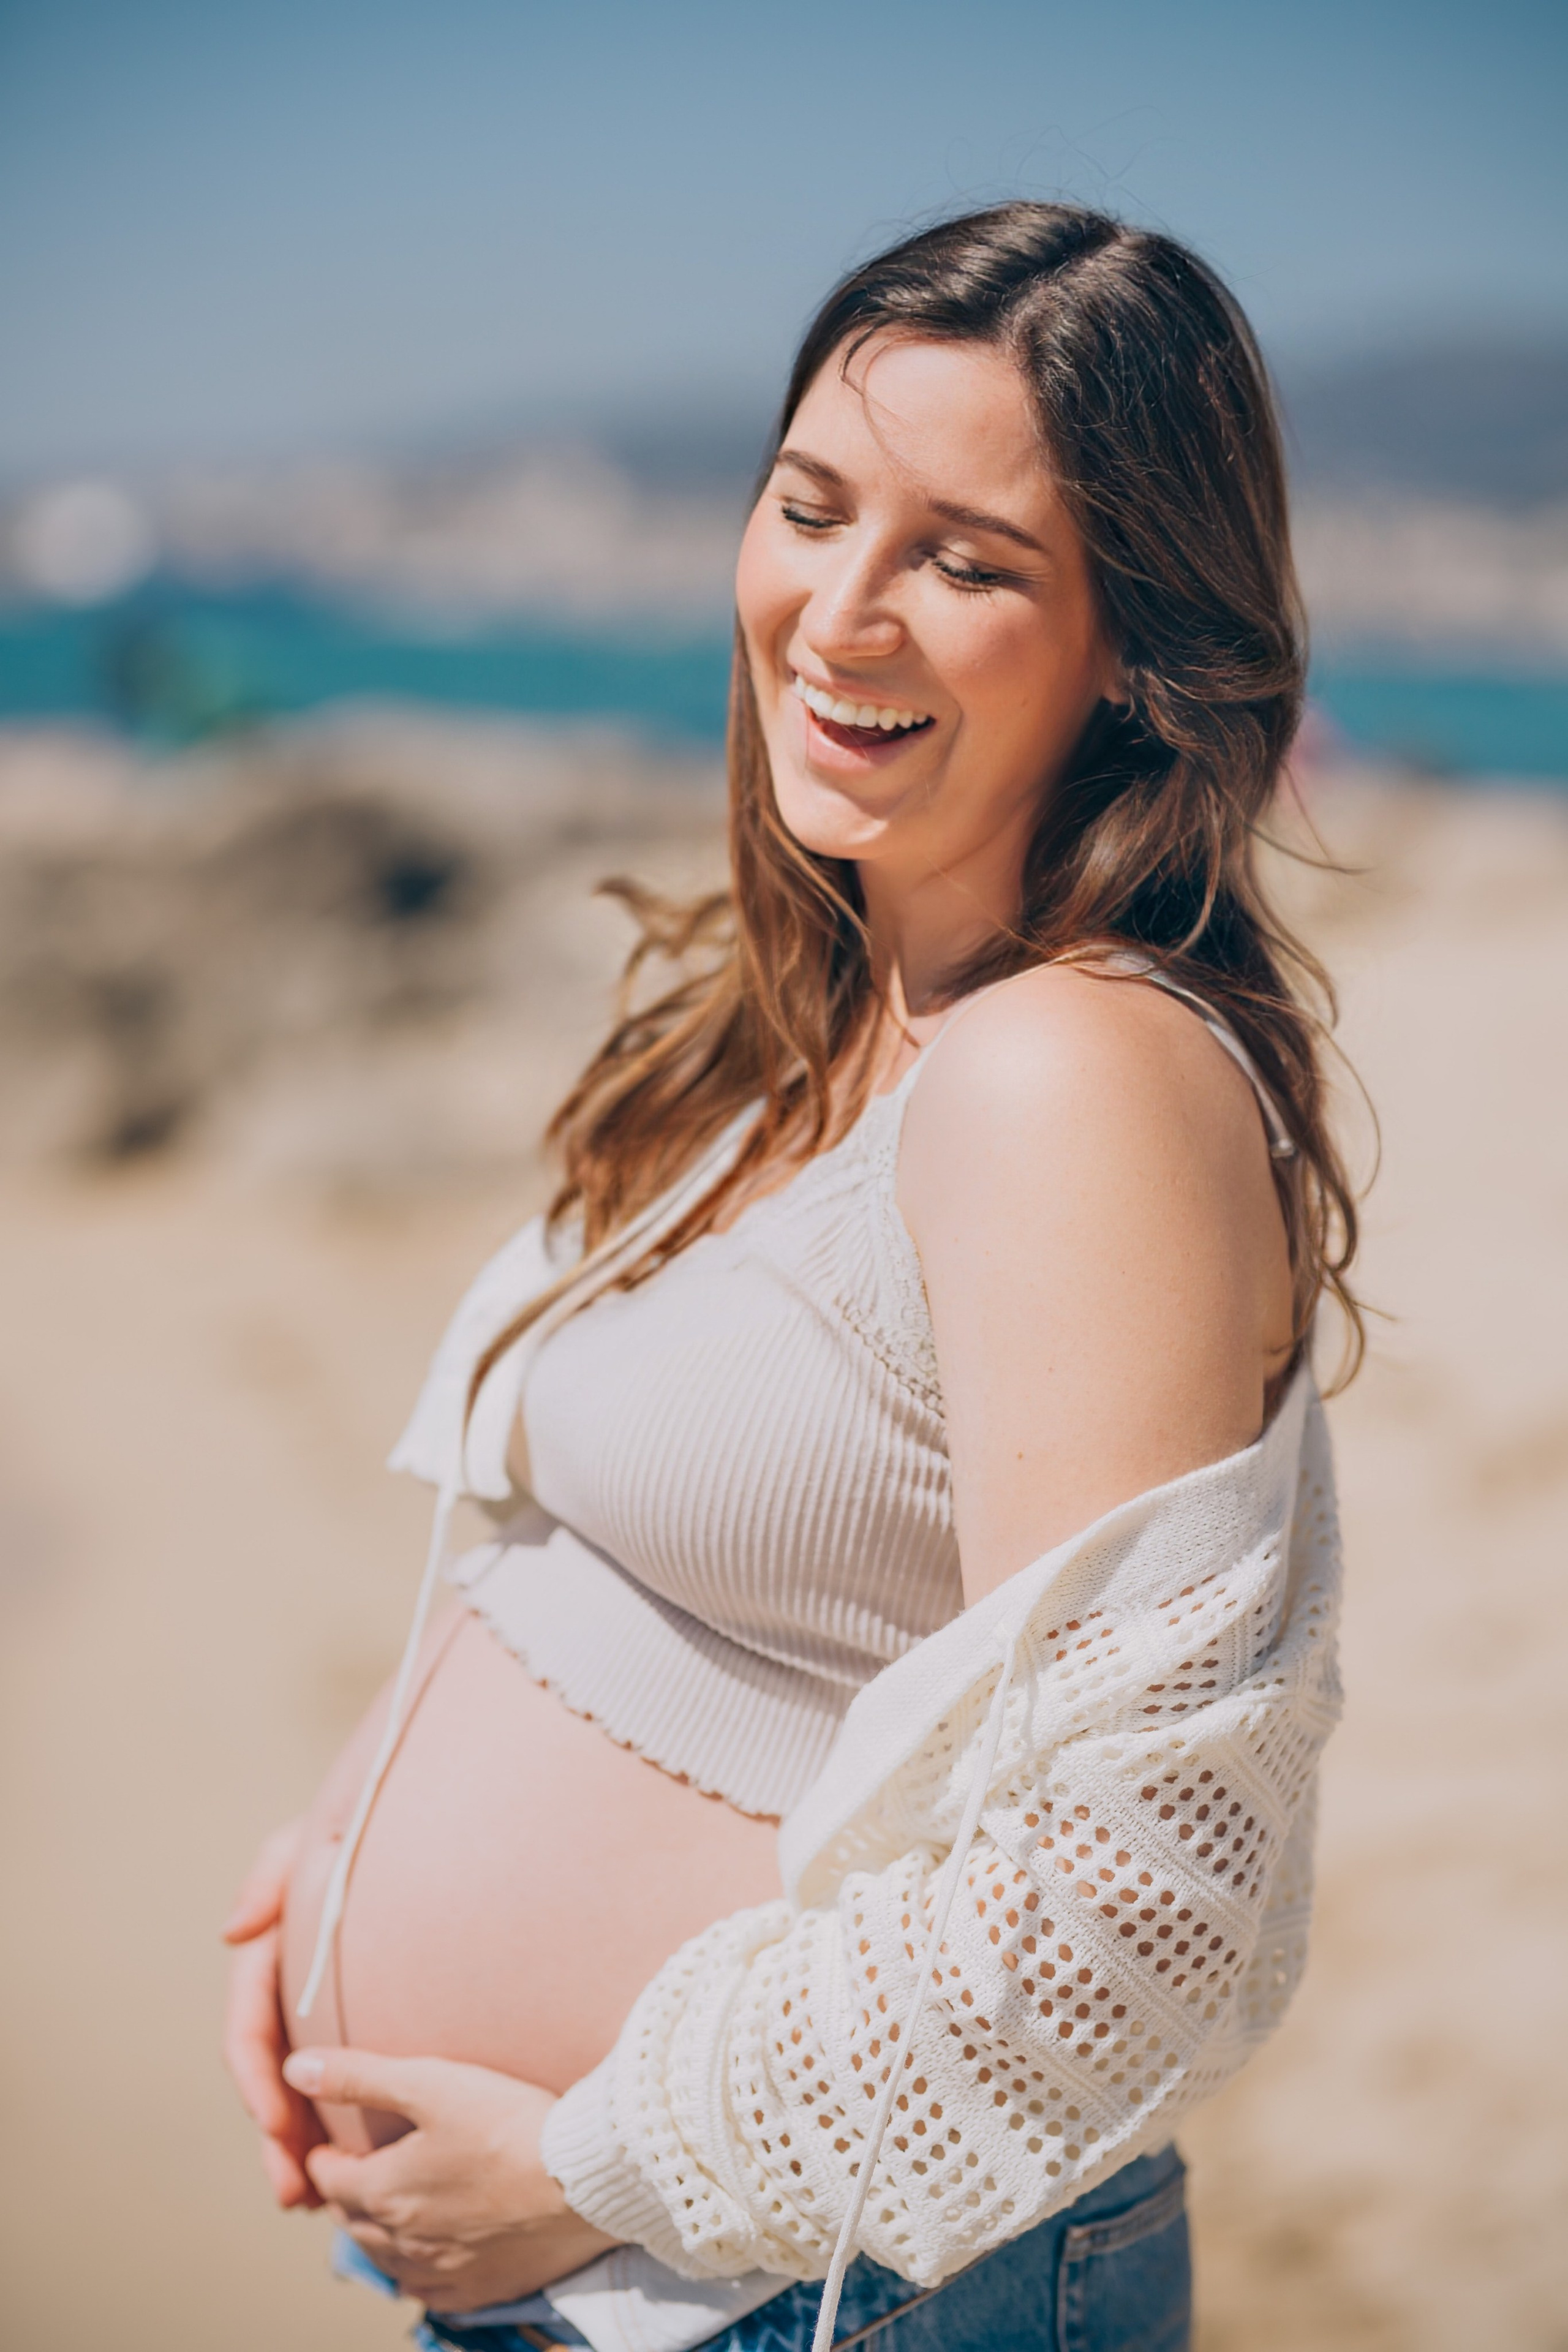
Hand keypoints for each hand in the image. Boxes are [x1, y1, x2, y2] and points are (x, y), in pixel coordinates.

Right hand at [221, 1820, 325, 2208]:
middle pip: (274, 2079)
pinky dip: (339, 2127)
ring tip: (314, 2202)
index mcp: (271, 1956)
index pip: (250, 2029)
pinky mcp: (361, 2022)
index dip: (256, 2080)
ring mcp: (323, 2011)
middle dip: (277, 2139)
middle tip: (294, 2191)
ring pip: (305, 2093)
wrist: (425, 1825)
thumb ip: (270, 1876)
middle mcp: (291, 1993)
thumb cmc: (356, 1827)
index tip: (274, 2124)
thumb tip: (232, 1932)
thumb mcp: (312, 1835)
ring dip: (301, 2149)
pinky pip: (345, 2083)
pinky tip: (350, 2169)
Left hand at [283, 2047, 617, 2311]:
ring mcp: (443, 2271)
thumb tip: (295, 2069)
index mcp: (383, 2193)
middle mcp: (403, 2243)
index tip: (327, 2143)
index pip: (329, 2180)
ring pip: (388, 2260)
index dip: (323, 2157)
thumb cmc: (507, 2122)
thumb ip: (359, 2076)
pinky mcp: (483, 2289)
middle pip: (354, 2222)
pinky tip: (431, 2254)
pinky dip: (420, 2269)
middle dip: (348, 2195)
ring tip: (389, 2208)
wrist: (584, 2179)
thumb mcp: (429, 2082)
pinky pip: (431, 2290)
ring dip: (379, 2234)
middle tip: (354, 2171)